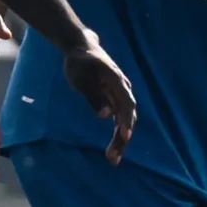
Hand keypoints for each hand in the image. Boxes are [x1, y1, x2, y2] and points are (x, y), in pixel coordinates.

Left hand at [59, 33, 136, 163]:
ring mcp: (119, 95)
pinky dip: (117, 132)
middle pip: (128, 116)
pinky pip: (119, 118)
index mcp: (116, 82)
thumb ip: (93, 95)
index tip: (125, 136)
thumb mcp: (80, 77)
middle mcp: (123, 89)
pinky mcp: (114, 99)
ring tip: (113, 158)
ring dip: (120, 139)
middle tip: (114, 158)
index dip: (126, 121)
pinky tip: (114, 147)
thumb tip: (106, 115)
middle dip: (122, 138)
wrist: (82, 48)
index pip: (126, 104)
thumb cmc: (79, 62)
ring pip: (124, 119)